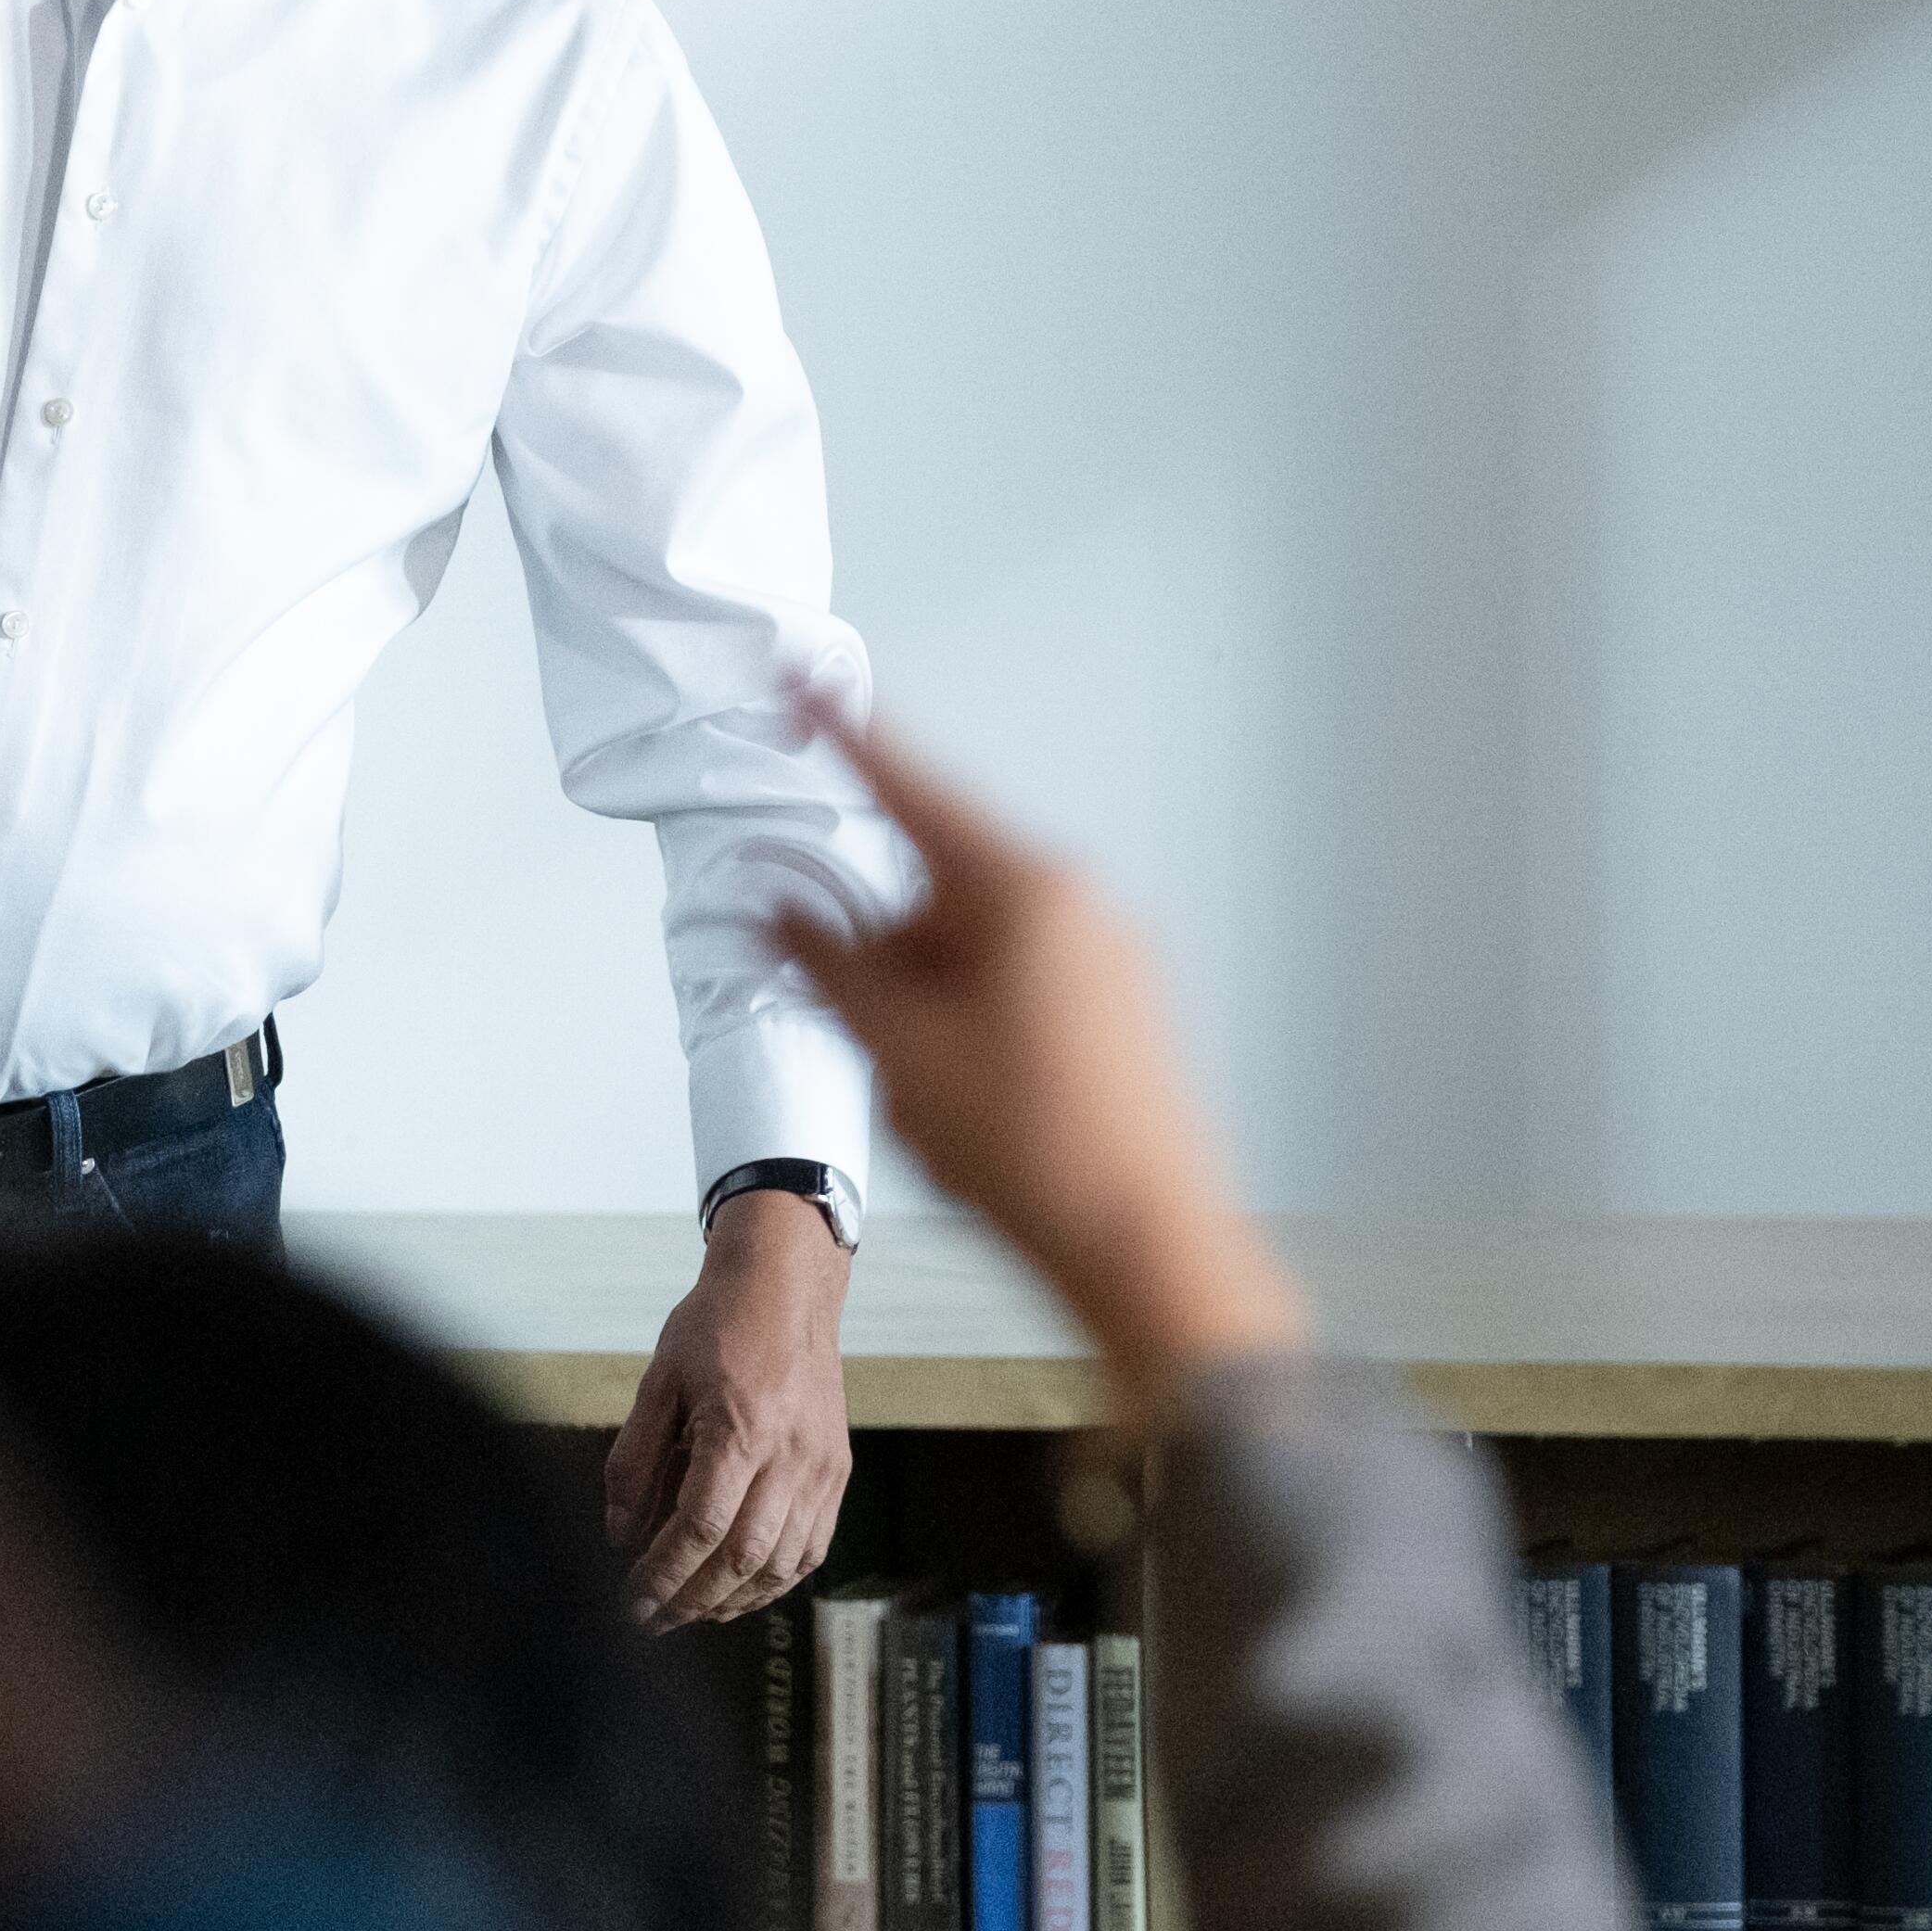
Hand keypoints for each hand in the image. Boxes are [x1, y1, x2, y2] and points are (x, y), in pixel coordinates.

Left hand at [604, 1196, 849, 1629]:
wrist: (787, 1286)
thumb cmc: (716, 1325)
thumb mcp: (658, 1380)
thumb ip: (634, 1458)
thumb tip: (618, 1532)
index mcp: (742, 1428)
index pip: (701, 1527)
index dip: (663, 1573)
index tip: (631, 1599)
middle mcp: (792, 1455)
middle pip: (743, 1558)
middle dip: (691, 1600)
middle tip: (650, 1621)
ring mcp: (822, 1467)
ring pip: (782, 1563)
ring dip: (733, 1600)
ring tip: (688, 1613)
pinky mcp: (837, 1471)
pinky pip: (812, 1547)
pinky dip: (774, 1581)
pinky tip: (739, 1591)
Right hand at [774, 706, 1300, 1426]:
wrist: (1146, 1246)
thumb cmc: (1040, 1153)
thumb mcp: (897, 1048)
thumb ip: (831, 959)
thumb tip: (785, 908)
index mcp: (1029, 892)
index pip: (913, 791)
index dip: (848, 738)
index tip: (809, 683)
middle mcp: (1084, 907)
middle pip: (941, 886)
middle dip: (886, 945)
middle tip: (870, 1026)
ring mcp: (1114, 959)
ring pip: (978, 946)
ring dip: (929, 998)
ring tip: (932, 1090)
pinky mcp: (1125, 1010)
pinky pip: (1021, 986)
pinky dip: (974, 1023)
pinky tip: (969, 1099)